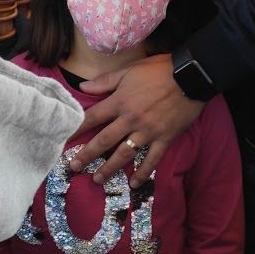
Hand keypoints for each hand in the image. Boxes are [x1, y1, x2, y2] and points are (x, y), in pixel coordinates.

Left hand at [71, 53, 205, 187]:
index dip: (76, 128)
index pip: (92, 118)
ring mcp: (147, 131)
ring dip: (110, 168)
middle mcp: (130, 119)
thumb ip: (105, 81)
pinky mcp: (164, 138)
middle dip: (87, 155)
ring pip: (124, 154)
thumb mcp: (129, 70)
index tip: (63, 139)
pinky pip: (152, 159)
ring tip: (98, 179)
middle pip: (104, 141)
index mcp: (119, 102)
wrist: (191, 76)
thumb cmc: (159, 70)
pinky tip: (134, 183)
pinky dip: (143, 172)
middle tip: (74, 167)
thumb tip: (82, 87)